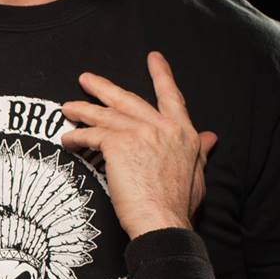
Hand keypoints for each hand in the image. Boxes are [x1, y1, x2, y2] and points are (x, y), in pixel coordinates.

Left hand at [60, 51, 217, 238]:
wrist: (161, 220)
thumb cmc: (178, 205)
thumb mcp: (198, 174)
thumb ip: (201, 152)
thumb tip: (212, 137)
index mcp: (183, 132)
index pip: (171, 97)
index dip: (162, 75)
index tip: (153, 58)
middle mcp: (162, 127)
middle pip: (128, 99)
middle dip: (104, 87)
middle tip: (86, 79)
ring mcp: (139, 133)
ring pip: (105, 115)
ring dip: (83, 111)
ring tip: (68, 108)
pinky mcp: (118, 144)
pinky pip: (91, 135)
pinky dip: (77, 137)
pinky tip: (68, 139)